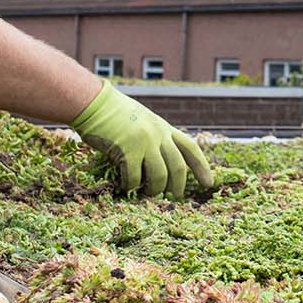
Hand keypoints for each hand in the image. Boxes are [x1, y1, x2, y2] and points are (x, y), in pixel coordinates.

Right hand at [70, 84, 212, 199]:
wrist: (94, 103)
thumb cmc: (113, 113)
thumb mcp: (143, 120)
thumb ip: (154, 137)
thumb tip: (160, 164)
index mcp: (164, 128)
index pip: (190, 148)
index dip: (201, 166)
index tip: (209, 183)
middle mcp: (158, 135)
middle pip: (178, 167)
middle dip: (178, 186)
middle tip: (175, 198)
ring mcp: (144, 142)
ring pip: (159, 176)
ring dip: (154, 190)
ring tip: (147, 195)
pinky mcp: (127, 150)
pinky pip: (134, 177)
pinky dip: (131, 186)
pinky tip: (126, 187)